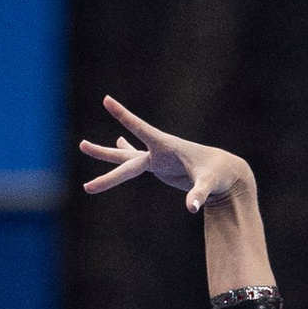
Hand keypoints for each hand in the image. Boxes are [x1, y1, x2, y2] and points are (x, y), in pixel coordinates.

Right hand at [79, 95, 248, 215]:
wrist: (226, 172)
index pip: (140, 128)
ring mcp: (157, 159)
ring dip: (106, 153)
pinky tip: (118, 141)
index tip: (106, 100)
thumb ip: (200, 194)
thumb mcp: (209, 184)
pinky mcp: (160, 166)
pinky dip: (126, 151)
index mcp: (166, 146)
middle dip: (103, 153)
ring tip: (83, 145)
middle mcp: (158, 151)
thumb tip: (192, 208)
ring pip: (125, 159)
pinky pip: (136, 161)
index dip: (123, 116)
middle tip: (81, 145)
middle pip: (125, 156)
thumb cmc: (218, 174)